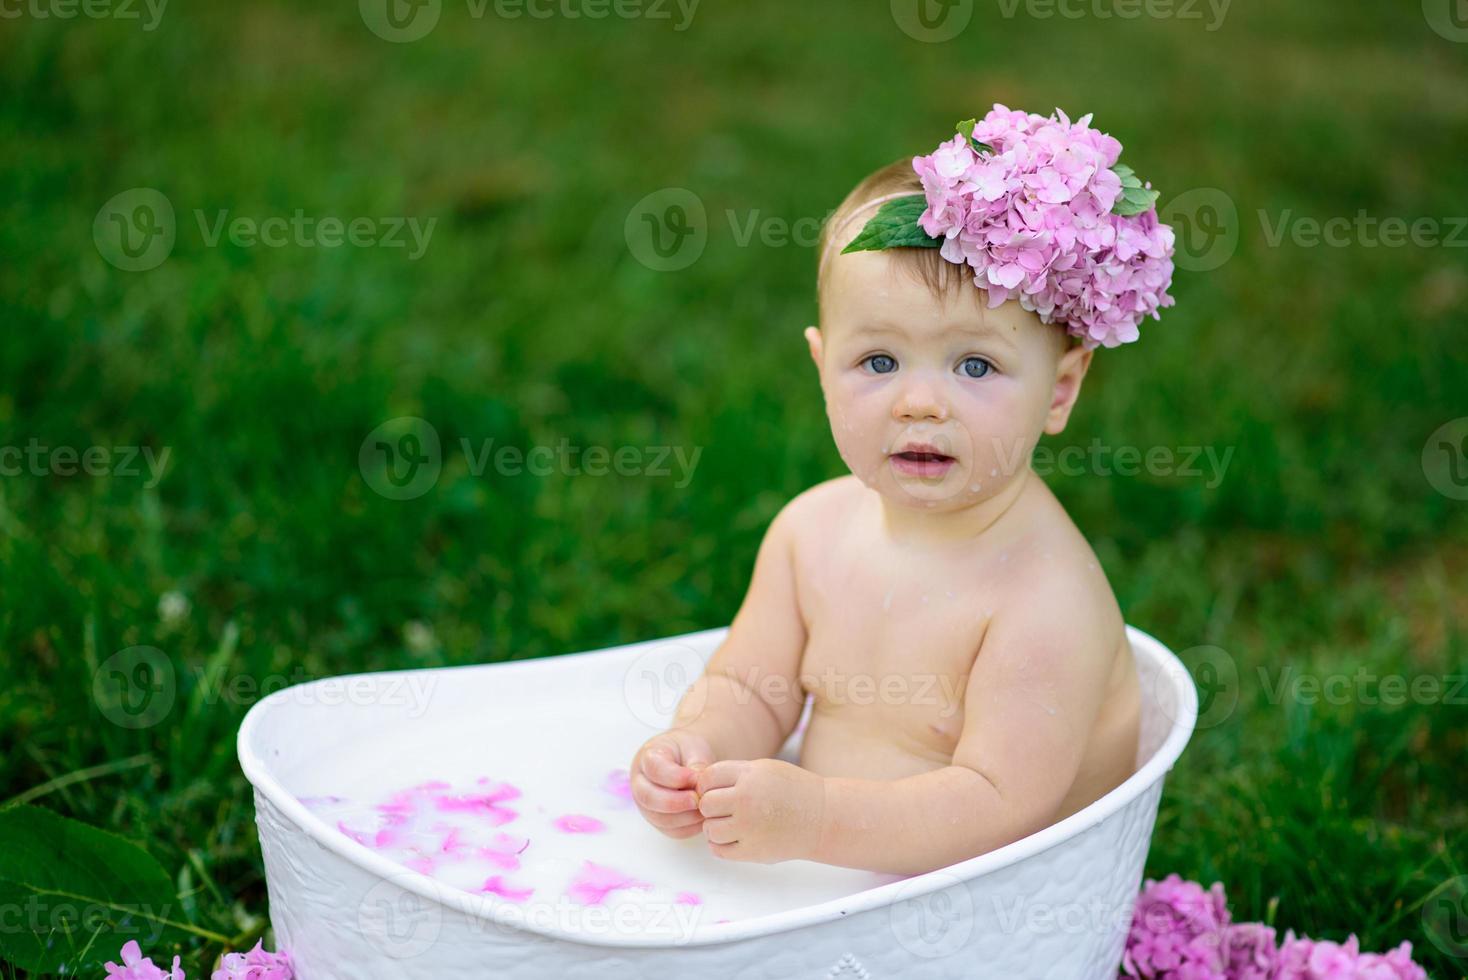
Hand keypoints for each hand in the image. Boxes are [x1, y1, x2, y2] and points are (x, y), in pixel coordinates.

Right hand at [630, 729, 716, 839]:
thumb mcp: (694, 749)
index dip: (674, 776)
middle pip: (649, 798)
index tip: (694, 778)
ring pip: (660, 819)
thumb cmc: (688, 752)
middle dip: (674, 802)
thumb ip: (697, 764)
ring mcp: (647, 805)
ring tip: (704, 808)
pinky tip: (703, 817)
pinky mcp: (660, 821)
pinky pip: (672, 831)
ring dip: (685, 817)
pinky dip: (689, 827)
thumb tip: (699, 783)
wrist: (686, 761)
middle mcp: (641, 784)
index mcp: (648, 758)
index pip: (654, 769)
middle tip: (697, 800)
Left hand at [696, 758, 825, 863]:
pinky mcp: (753, 852)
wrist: (822, 817)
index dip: (708, 784)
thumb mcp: (764, 769)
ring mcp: (749, 828)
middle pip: (705, 804)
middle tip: (724, 808)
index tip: (718, 789)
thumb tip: (698, 787)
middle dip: (711, 806)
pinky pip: (719, 850)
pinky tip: (734, 837)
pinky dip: (721, 845)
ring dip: (715, 827)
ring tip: (731, 823)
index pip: (708, 778)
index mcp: (750, 776)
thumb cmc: (792, 790)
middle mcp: (747, 801)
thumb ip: (733, 774)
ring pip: (709, 829)